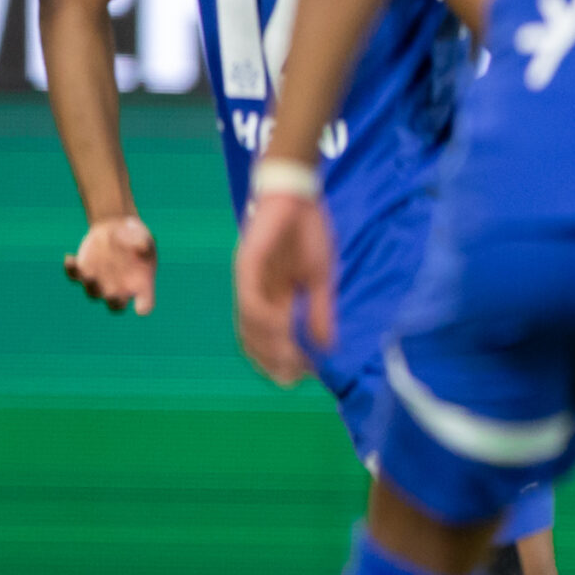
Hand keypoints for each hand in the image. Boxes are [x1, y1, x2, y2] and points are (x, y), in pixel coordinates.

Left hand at [63, 216, 156, 314]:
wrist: (115, 230)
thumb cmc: (134, 235)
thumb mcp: (142, 234)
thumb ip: (142, 241)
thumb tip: (141, 247)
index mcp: (142, 284)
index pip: (145, 304)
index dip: (143, 307)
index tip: (140, 306)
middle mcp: (121, 289)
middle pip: (116, 306)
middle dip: (112, 301)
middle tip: (111, 293)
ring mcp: (100, 283)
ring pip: (92, 293)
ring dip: (90, 285)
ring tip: (87, 272)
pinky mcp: (83, 272)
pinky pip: (74, 276)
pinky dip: (71, 270)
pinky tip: (70, 258)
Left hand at [233, 189, 334, 384]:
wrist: (298, 196)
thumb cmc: (309, 233)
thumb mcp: (321, 280)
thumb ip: (321, 312)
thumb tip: (327, 347)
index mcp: (274, 298)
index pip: (271, 338)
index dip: (284, 359)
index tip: (305, 376)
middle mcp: (255, 294)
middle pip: (256, 338)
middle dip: (274, 361)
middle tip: (294, 378)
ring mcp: (248, 281)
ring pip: (250, 324)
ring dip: (270, 346)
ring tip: (291, 361)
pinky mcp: (246, 265)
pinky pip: (250, 299)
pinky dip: (264, 320)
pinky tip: (283, 331)